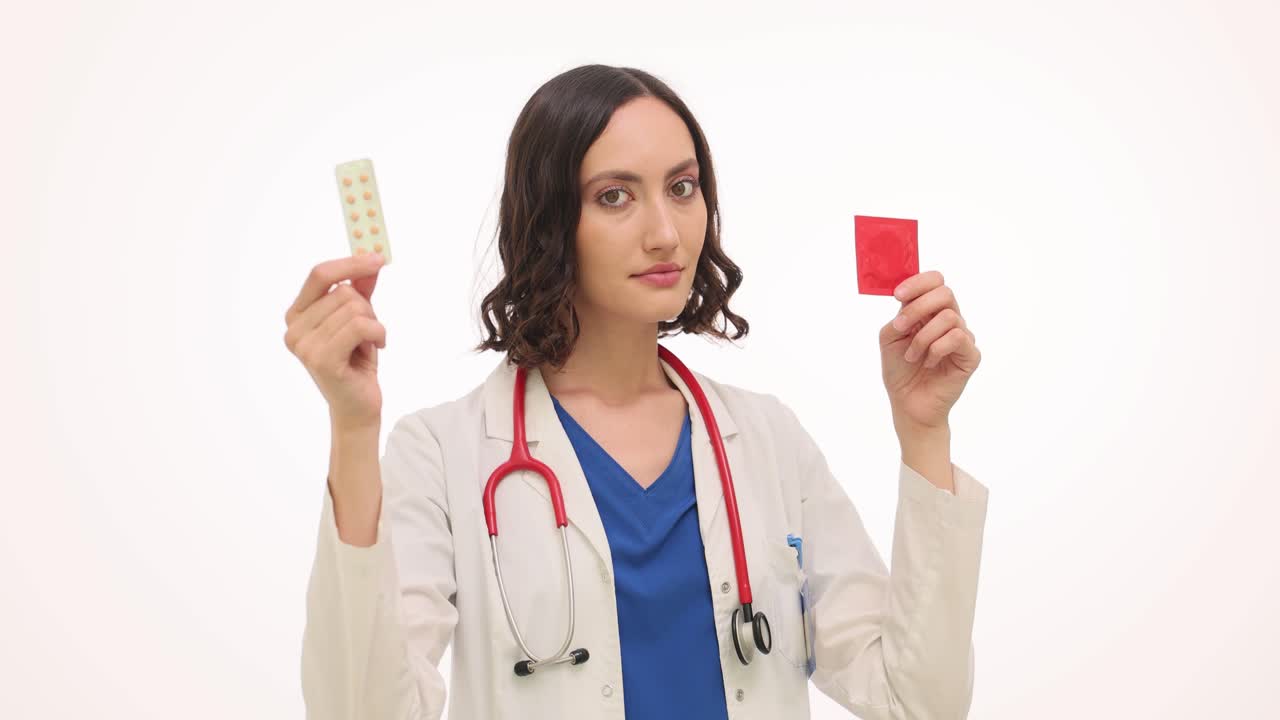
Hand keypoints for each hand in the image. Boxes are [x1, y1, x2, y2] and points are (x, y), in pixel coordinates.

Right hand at [283, 253, 387, 428]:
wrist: (358, 405)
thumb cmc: (356, 361)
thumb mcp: (358, 319)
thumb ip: (360, 289)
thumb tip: (370, 258)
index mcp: (297, 315)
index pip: (320, 274)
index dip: (349, 263)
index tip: (377, 258)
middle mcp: (294, 329)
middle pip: (343, 292)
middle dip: (367, 308)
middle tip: (370, 331)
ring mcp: (304, 346)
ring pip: (355, 309)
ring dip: (375, 324)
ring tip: (370, 344)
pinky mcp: (322, 359)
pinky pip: (361, 326)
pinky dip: (378, 333)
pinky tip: (377, 348)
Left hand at [879, 270, 980, 433]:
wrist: (907, 403)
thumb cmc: (900, 371)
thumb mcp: (890, 337)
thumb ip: (899, 315)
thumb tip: (907, 300)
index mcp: (929, 312)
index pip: (935, 282)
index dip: (918, 282)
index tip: (897, 295)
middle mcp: (948, 321)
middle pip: (945, 293)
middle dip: (918, 307)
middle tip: (901, 328)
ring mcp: (962, 337)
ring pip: (949, 317)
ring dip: (922, 337)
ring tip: (912, 356)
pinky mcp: (970, 355)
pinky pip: (958, 337)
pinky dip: (936, 349)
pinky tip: (928, 363)